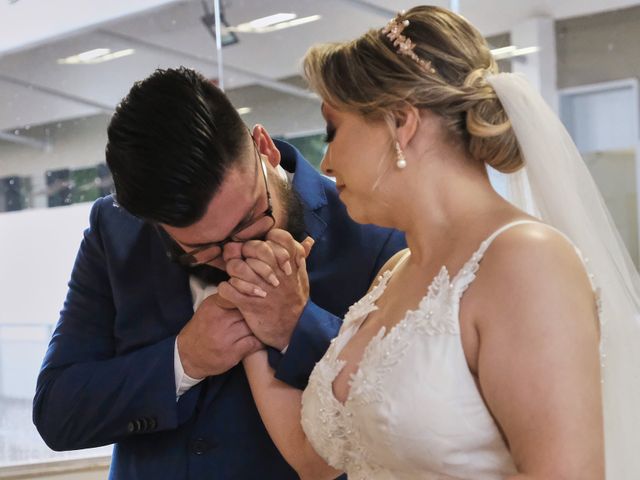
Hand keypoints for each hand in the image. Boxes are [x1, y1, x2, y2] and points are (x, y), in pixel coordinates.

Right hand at [177, 293, 262, 378]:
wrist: (188, 355)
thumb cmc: (202, 329)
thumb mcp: (209, 308)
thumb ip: (225, 298)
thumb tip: (247, 287)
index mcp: (214, 305)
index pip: (239, 294)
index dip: (252, 295)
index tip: (262, 297)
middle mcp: (220, 319)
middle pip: (249, 310)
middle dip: (259, 312)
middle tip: (268, 312)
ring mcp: (226, 337)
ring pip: (253, 326)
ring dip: (261, 327)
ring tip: (267, 326)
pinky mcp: (232, 352)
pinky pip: (254, 343)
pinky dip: (261, 341)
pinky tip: (262, 339)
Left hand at [219, 229, 313, 350]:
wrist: (294, 329)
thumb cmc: (295, 300)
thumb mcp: (302, 276)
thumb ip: (301, 256)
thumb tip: (308, 240)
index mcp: (289, 262)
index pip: (276, 236)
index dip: (266, 241)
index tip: (263, 251)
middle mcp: (276, 272)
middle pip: (251, 248)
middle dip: (244, 254)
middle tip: (245, 263)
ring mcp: (262, 288)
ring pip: (236, 267)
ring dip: (233, 271)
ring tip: (238, 278)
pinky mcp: (249, 304)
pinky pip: (228, 289)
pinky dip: (226, 289)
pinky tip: (232, 292)